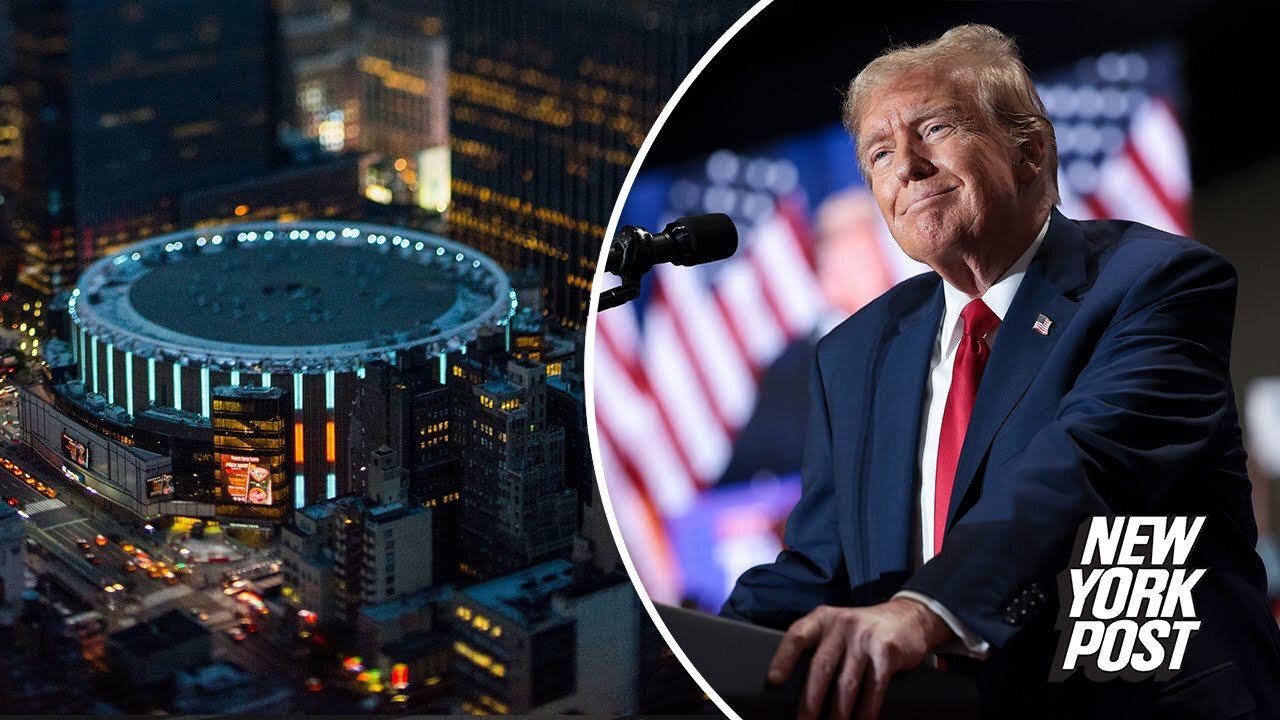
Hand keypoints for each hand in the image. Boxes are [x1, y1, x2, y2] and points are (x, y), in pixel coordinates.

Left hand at [767, 597, 954, 719]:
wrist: (908, 617)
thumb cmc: (864, 630)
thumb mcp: (837, 628)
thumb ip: (819, 648)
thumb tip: (796, 688)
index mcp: (823, 619)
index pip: (797, 636)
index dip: (783, 659)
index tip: (774, 681)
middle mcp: (842, 625)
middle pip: (821, 667)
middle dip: (810, 702)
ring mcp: (865, 638)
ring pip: (847, 684)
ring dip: (839, 713)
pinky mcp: (887, 652)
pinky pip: (874, 688)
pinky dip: (866, 711)